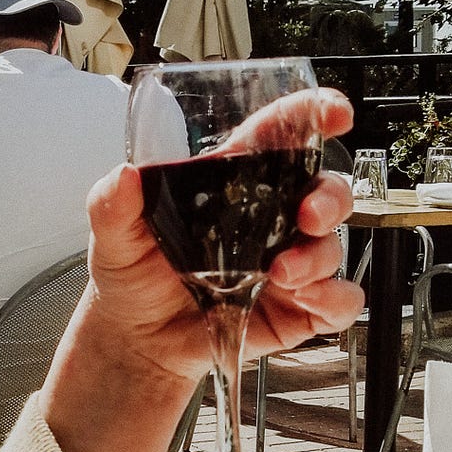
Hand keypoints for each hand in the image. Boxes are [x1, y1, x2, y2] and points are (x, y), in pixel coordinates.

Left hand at [82, 87, 363, 386]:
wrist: (136, 338)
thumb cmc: (132, 274)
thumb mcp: (113, 235)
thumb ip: (113, 204)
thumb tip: (124, 177)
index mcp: (233, 184)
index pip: (282, 136)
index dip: (313, 116)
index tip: (332, 113)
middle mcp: (270, 219)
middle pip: (326, 189)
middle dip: (329, 197)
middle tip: (308, 215)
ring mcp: (288, 263)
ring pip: (333, 245)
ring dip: (318, 256)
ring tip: (280, 273)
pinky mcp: (296, 308)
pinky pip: (338, 300)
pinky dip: (332, 299)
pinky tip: (304, 300)